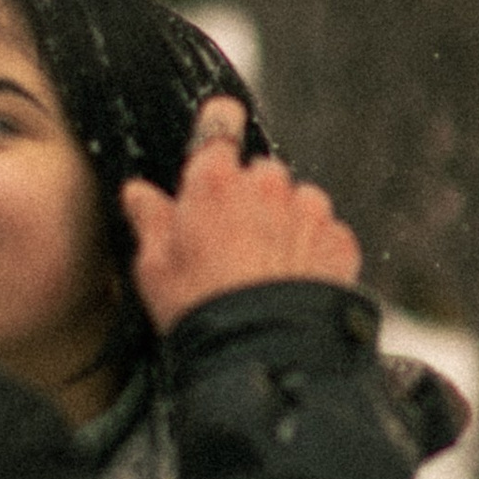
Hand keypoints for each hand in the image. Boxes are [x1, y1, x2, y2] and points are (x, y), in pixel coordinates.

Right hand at [123, 97, 361, 331]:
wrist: (264, 355)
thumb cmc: (201, 309)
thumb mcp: (155, 267)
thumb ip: (150, 220)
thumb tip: (138, 193)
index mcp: (216, 181)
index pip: (220, 124)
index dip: (220, 125)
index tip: (220, 131)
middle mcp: (268, 185)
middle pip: (260, 174)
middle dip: (250, 199)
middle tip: (231, 243)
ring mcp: (309, 211)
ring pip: (298, 203)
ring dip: (285, 225)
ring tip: (266, 271)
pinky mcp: (340, 242)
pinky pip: (325, 236)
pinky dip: (312, 253)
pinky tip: (293, 285)